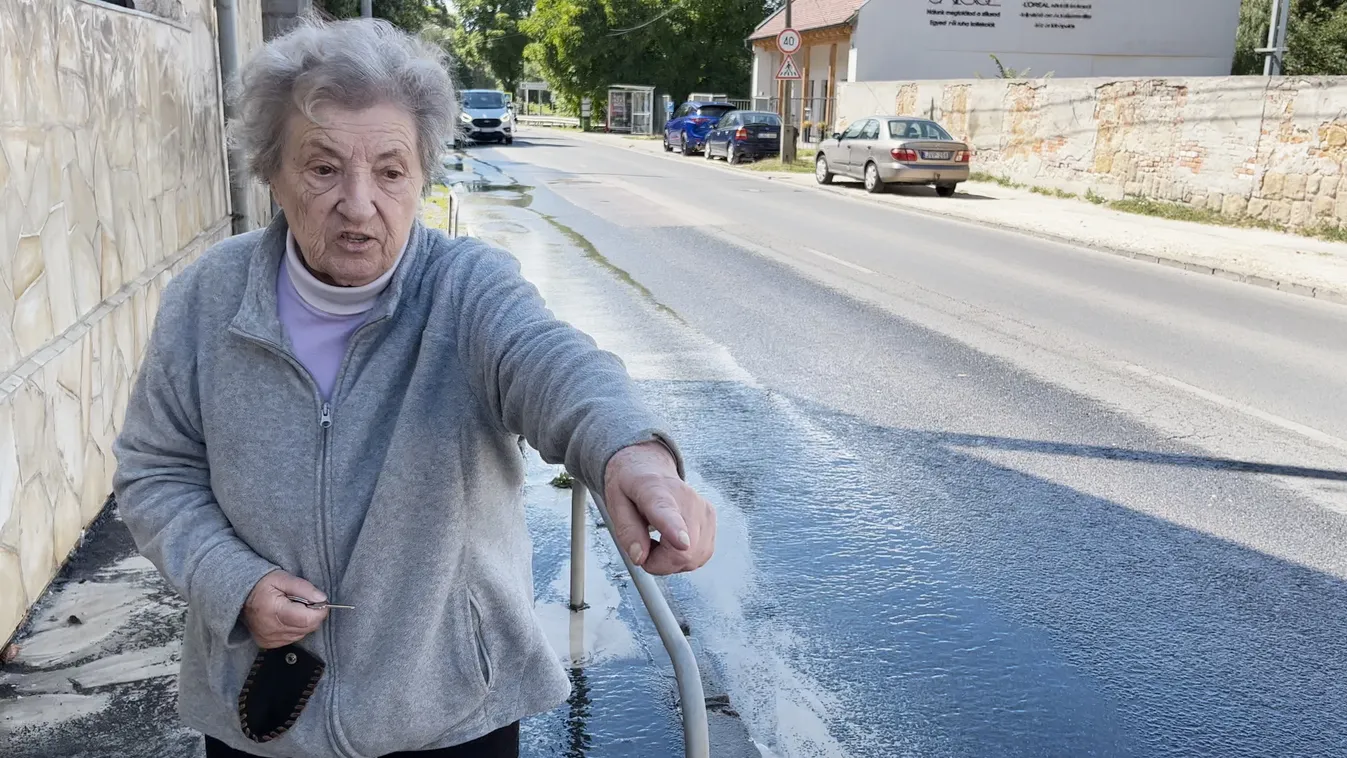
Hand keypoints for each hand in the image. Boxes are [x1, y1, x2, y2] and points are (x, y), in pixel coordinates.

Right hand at [242, 570, 328, 648]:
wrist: (240, 597)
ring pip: (302, 634)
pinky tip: (287, 617)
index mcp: (275, 612)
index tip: (320, 601)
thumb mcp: (282, 578)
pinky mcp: (269, 643)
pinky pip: (292, 638)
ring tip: (293, 608)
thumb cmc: (261, 585)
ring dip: (304, 622)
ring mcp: (270, 639)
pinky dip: (295, 628)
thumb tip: (321, 598)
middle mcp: (272, 629)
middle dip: (313, 614)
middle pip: (307, 628)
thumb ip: (304, 588)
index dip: (320, 610)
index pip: (308, 619)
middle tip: (305, 602)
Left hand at [604, 441, 715, 575]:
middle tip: (643, 548)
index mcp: (654, 490)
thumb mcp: (615, 504)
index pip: (666, 511)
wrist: (649, 468)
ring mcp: (702, 508)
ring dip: (671, 561)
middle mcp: (686, 497)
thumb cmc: (631, 485)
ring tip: (657, 541)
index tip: (681, 543)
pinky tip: (671, 543)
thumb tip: (640, 557)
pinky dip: (684, 558)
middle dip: (660, 562)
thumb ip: (627, 531)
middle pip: (684, 549)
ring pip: (694, 557)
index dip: (675, 530)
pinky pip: (700, 555)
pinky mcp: (710, 519)